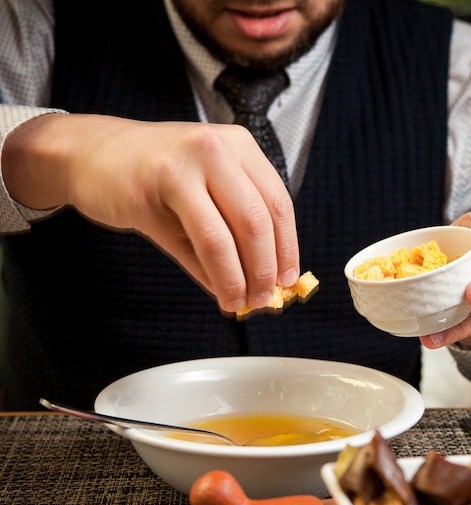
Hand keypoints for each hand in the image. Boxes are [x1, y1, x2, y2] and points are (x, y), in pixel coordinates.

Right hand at [2, 113, 298, 312]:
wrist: (91, 154)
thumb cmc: (154, 173)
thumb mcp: (205, 191)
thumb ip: (235, 230)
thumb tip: (262, 281)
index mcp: (239, 146)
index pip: (279, 203)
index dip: (288, 248)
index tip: (288, 279)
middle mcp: (217, 148)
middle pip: (258, 221)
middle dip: (266, 269)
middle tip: (264, 298)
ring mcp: (184, 164)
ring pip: (227, 236)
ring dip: (238, 279)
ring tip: (240, 302)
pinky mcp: (153, 187)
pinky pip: (194, 243)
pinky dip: (212, 275)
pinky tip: (218, 291)